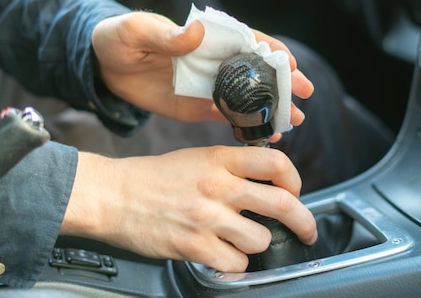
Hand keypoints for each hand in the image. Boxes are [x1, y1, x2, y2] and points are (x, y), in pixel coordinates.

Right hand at [60, 146, 317, 271]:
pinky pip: (235, 263)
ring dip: (258, 245)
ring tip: (243, 241)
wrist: (112, 195)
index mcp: (219, 159)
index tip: (295, 191)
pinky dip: (234, 263)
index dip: (294, 180)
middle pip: (281, 204)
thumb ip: (231, 168)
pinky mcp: (194, 245)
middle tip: (307, 230)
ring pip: (260, 239)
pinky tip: (223, 255)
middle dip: (304, 221)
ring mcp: (207, 217)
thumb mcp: (195, 157)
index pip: (276, 163)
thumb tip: (264, 185)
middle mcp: (218, 186)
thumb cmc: (151, 178)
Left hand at [91, 12, 313, 130]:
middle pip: (256, 70)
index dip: (270, 50)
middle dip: (283, 81)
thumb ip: (165, 33)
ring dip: (273, 106)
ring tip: (295, 120)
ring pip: (250, 96)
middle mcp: (214, 61)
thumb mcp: (137, 31)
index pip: (245, 39)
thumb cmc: (119, 39)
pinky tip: (267, 135)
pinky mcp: (200, 107)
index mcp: (205, 37)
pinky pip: (230, 116)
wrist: (104, 69)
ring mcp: (210, 85)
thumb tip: (196, 32)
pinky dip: (250, 125)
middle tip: (304, 94)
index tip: (289, 63)